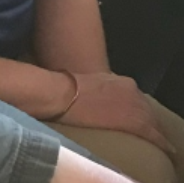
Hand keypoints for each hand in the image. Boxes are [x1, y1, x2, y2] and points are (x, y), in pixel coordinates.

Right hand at [57, 71, 174, 156]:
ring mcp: (134, 105)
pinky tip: (166, 148)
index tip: (136, 118)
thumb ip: (103, 89)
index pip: (138, 99)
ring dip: (156, 131)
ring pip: (153, 122)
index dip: (139, 110)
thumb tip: (101, 99)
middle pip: (148, 110)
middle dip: (150, 121)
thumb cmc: (68, 88)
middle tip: (151, 133)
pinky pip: (154, 134)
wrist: (63, 94)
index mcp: (122, 81)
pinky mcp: (135, 122)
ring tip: (159, 141)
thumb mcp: (90, 83)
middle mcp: (132, 90)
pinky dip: (161, 142)